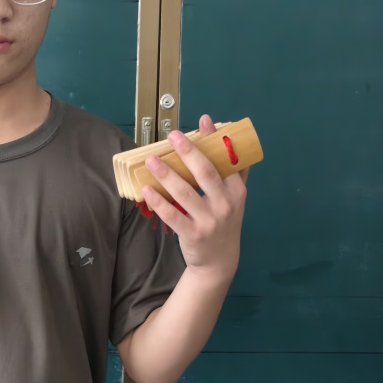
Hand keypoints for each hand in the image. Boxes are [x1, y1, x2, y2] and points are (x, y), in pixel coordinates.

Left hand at [142, 114, 248, 281]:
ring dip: (166, 174)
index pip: (226, 162)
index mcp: (237, 192)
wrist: (219, 261)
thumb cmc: (224, 222)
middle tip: (172, 135)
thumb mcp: (235, 199)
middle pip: (206, 173)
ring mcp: (208, 221)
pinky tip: (146, 189)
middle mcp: (225, 205)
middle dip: (189, 152)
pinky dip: (158, 202)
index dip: (214, 141)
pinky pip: (172, 215)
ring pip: (185, 193)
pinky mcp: (192, 234)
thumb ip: (235, 171)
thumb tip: (231, 137)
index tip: (203, 121)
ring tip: (151, 160)